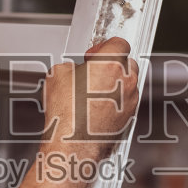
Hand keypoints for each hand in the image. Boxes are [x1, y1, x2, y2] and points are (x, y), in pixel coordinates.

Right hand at [43, 37, 140, 160]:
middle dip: (111, 65)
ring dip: (114, 84)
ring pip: (128, 83)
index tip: (93, 55)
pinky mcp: (129, 117)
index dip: (104, 46)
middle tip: (93, 72)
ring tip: (92, 93)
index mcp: (111, 64)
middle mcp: (126, 81)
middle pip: (127, 62)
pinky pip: (125, 102)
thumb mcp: (57, 75)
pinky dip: (114, 102)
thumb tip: (73, 70)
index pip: (119, 43)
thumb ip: (71, 65)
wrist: (72, 145)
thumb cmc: (66, 115)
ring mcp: (130, 100)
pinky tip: (95, 108)